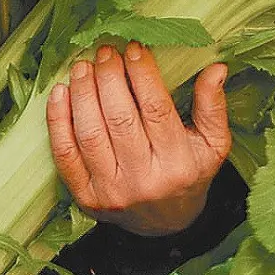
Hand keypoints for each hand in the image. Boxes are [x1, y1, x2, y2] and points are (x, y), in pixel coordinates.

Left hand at [46, 43, 230, 236]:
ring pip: (90, 133)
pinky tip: (60, 91)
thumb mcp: (212, 146)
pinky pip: (65, 154)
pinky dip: (57, 121)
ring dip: (82, 93)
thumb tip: (216, 68)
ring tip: (83, 65)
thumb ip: (213, 107)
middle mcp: (144, 181)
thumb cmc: (188, 174)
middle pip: (120, 119)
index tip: (134, 48)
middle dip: (109, 78)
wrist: (165, 226)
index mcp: (179, 166)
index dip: (143, 75)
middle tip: (105, 52)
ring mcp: (111, 192)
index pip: (156, 110)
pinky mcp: (86, 197)